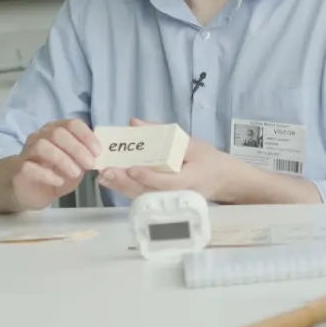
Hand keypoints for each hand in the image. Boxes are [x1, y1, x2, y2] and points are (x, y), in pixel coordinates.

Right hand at [6, 117, 102, 211]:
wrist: (29, 190)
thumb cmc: (55, 173)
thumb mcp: (75, 165)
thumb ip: (86, 159)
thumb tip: (99, 156)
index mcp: (57, 129)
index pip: (73, 124)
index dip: (87, 136)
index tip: (98, 151)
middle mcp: (41, 136)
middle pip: (58, 133)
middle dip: (77, 148)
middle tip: (90, 164)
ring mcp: (27, 151)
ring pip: (42, 146)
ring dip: (63, 159)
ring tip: (76, 173)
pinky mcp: (18, 168)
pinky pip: (29, 167)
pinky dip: (47, 174)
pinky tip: (59, 181)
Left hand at [98, 120, 248, 205]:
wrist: (221, 180)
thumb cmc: (208, 159)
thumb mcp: (192, 143)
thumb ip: (164, 133)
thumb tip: (135, 123)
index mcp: (189, 180)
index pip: (167, 182)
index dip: (148, 176)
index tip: (132, 168)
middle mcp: (176, 195)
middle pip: (148, 192)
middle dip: (126, 182)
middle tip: (108, 171)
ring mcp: (168, 202)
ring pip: (142, 197)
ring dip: (121, 187)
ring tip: (104, 176)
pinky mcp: (162, 203)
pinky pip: (142, 198)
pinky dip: (126, 190)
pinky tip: (113, 182)